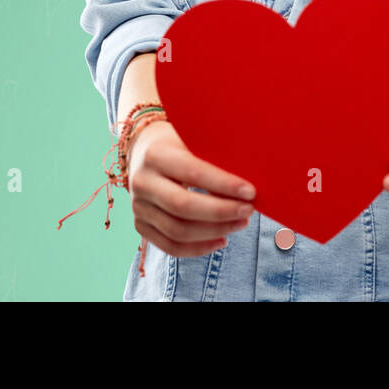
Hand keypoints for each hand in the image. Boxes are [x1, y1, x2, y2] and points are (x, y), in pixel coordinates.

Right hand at [127, 120, 255, 256]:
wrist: (143, 151)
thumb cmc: (178, 143)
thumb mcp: (192, 140)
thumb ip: (213, 158)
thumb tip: (247, 185)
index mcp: (155, 155)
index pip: (193, 173)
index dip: (224, 185)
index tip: (250, 192)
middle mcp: (142, 182)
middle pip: (183, 206)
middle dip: (221, 212)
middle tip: (249, 211)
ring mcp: (138, 207)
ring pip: (178, 231)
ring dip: (215, 231)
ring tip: (240, 223)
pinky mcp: (140, 225)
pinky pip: (170, 246)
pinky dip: (199, 248)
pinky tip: (221, 240)